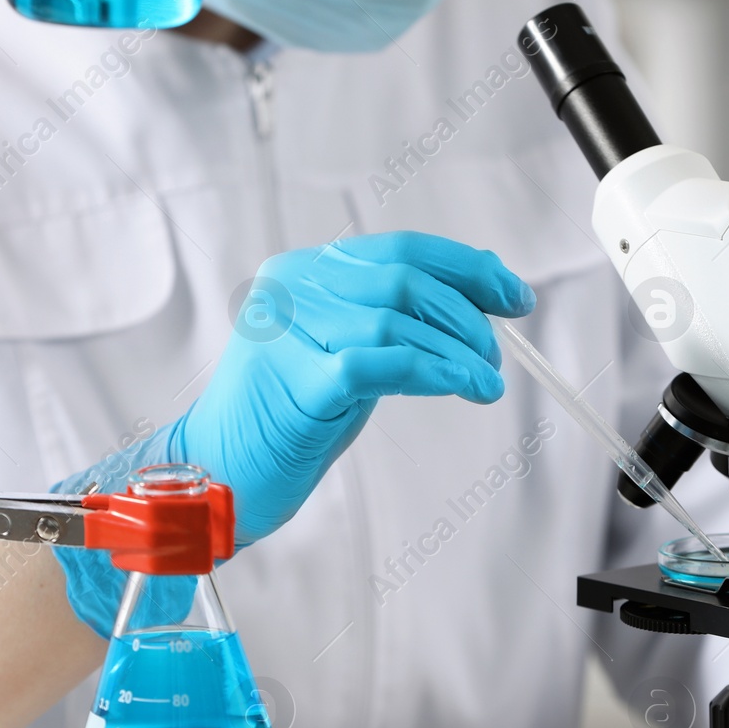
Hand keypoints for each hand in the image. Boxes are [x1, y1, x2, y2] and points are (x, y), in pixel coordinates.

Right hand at [172, 230, 533, 544]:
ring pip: (396, 322)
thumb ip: (391, 323)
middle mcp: (290, 290)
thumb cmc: (284, 420)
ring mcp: (288, 334)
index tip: (515, 297)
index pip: (401, 250)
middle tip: (495, 356)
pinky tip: (463, 386)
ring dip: (458, 351)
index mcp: (301, 271)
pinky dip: (433, 372)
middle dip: (468, 317)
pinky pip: (381, 365)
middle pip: (405, 281)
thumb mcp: (341, 354)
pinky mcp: (297, 384)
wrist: (214, 477)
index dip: (468, 270)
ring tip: (485, 381)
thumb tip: (476, 305)